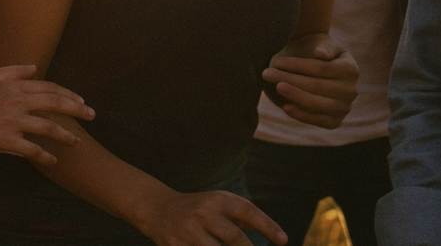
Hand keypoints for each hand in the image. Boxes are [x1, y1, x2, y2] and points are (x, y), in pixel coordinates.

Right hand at [0, 65, 93, 163]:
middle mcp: (15, 100)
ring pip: (47, 127)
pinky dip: (44, 155)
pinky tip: (53, 160)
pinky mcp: (1, 139)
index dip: (69, 94)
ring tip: (76, 142)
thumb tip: (34, 67)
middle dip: (78, 110)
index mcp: (13, 85)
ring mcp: (9, 120)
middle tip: (92, 116)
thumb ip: (12, 71)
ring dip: (65, 136)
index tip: (81, 101)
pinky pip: (30, 149)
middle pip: (55, 103)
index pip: (49, 87)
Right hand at [135, 188, 286, 245]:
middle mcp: (203, 212)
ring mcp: (187, 230)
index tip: (283, 240)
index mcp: (217, 199)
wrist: (157, 208)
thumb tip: (276, 234)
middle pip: (233, 237)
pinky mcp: (174, 245)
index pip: (247, 211)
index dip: (267, 225)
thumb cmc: (197, 209)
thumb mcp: (219, 204)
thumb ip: (244, 217)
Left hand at [262, 33, 358, 128]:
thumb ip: (325, 47)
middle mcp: (351, 91)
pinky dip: (300, 114)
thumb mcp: (324, 43)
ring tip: (276, 87)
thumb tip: (320, 54)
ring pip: (316, 103)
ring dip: (294, 96)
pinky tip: (285, 106)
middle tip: (267, 74)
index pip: (320, 68)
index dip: (297, 65)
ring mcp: (344, 108)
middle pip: (316, 86)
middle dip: (290, 79)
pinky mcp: (335, 122)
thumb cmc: (318, 52)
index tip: (276, 62)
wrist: (319, 70)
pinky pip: (317, 120)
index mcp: (351, 69)